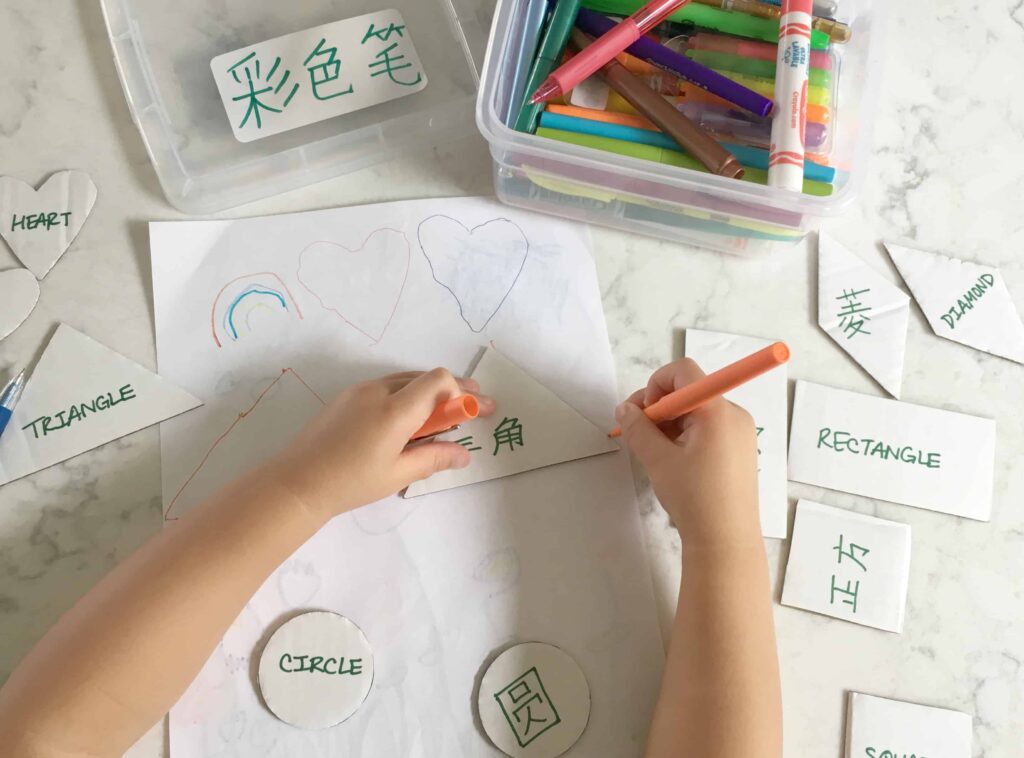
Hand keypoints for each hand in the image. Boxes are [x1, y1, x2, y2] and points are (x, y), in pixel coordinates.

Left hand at [266, 369, 495, 522]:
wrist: (297, 482)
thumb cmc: (350, 482)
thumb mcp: (398, 474)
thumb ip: (434, 458)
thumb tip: (464, 454)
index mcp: (395, 409)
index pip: (439, 380)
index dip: (463, 392)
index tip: (479, 410)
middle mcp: (378, 390)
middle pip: (424, 378)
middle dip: (453, 391)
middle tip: (473, 409)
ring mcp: (359, 391)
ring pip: (405, 380)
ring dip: (429, 393)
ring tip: (445, 416)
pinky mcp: (347, 397)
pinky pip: (386, 386)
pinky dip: (407, 396)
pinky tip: (410, 418)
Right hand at [615, 359, 760, 547]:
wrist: (726, 541)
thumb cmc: (694, 497)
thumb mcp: (658, 460)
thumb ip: (638, 428)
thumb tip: (624, 409)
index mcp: (717, 410)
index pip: (684, 372)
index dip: (656, 384)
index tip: (643, 413)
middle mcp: (734, 415)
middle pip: (690, 392)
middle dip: (659, 407)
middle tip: (637, 433)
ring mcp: (740, 433)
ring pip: (697, 412)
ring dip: (670, 424)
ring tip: (654, 453)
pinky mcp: (739, 451)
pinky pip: (708, 429)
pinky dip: (686, 436)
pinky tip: (673, 461)